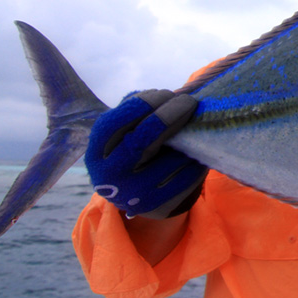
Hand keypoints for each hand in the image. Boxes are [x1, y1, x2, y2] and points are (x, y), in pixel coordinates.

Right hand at [85, 89, 204, 218]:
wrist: (137, 196)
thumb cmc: (133, 151)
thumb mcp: (123, 135)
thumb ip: (134, 112)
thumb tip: (164, 97)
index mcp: (96, 154)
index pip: (113, 124)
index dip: (141, 104)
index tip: (165, 93)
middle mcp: (110, 176)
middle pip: (140, 141)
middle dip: (167, 116)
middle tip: (189, 101)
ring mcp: (134, 194)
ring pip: (169, 159)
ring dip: (187, 137)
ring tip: (196, 123)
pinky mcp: (158, 205)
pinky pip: (186, 176)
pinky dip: (196, 158)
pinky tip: (200, 147)